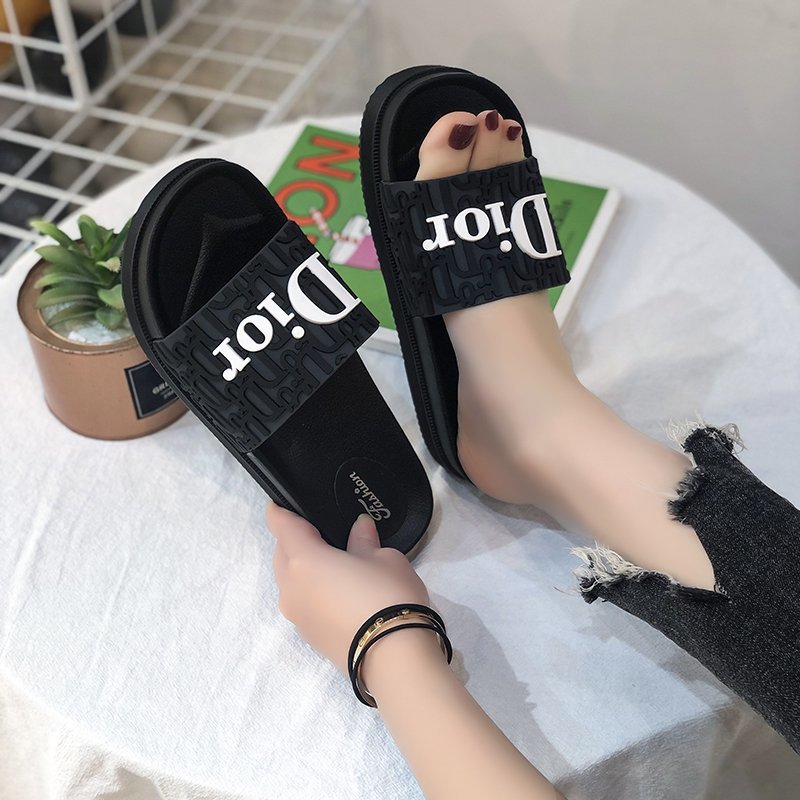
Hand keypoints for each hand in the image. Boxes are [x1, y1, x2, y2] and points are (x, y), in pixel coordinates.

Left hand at [267, 504, 431, 674]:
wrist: (395, 660)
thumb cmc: (387, 597)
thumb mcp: (384, 557)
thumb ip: (365, 540)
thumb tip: (360, 528)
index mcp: (303, 560)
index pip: (280, 525)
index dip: (282, 510)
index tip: (286, 502)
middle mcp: (291, 588)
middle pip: (282, 554)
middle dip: (294, 540)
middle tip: (321, 532)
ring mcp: (298, 617)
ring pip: (290, 582)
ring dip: (303, 569)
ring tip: (334, 563)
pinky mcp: (310, 637)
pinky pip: (303, 603)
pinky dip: (313, 592)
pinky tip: (339, 592)